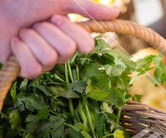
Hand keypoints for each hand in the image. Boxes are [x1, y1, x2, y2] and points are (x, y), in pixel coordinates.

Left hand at [0, 0, 119, 77]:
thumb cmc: (27, 0)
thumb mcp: (60, 0)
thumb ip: (88, 8)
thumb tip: (117, 12)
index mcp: (71, 36)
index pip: (87, 47)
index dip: (70, 31)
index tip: (55, 17)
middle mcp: (61, 52)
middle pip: (67, 52)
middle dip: (46, 32)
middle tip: (35, 22)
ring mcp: (45, 62)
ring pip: (48, 60)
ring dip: (31, 39)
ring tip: (23, 30)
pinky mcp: (27, 70)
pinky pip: (32, 70)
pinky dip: (21, 52)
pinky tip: (15, 41)